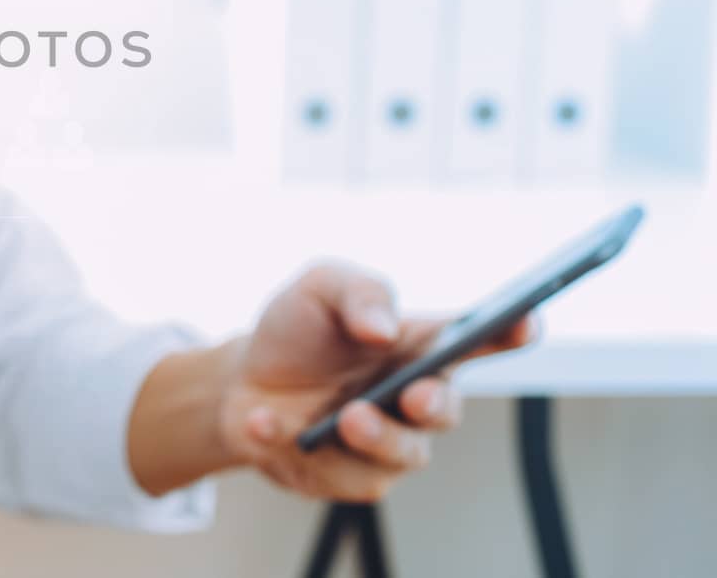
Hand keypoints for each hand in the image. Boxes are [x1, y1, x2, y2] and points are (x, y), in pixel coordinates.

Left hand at [217, 261, 533, 500]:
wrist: (242, 380)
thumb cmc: (297, 331)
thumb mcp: (320, 288)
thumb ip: (358, 292)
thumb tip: (384, 329)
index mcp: (421, 347)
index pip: (479, 340)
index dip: (511, 331)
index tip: (524, 320)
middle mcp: (413, 400)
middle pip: (444, 411)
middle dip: (435, 405)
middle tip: (414, 395)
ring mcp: (385, 444)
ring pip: (400, 454)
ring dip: (374, 436)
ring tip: (344, 418)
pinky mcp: (347, 478)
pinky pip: (333, 474)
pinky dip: (292, 445)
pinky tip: (262, 421)